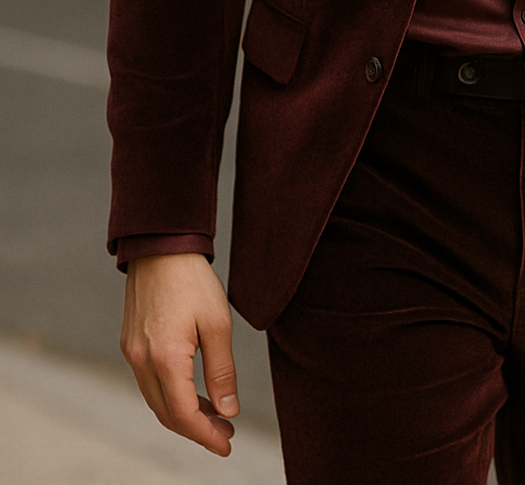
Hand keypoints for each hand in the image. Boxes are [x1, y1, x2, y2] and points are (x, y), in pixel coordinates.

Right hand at [120, 253, 238, 454]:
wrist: (161, 246)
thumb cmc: (193, 280)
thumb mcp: (218, 325)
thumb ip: (222, 371)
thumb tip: (228, 410)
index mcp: (164, 358)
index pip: (184, 414)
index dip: (206, 435)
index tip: (227, 444)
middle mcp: (141, 361)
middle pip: (167, 414)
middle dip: (197, 429)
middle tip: (225, 432)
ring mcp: (132, 352)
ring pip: (156, 400)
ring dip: (183, 413)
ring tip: (214, 414)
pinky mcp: (130, 343)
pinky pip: (149, 382)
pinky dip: (170, 394)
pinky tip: (192, 390)